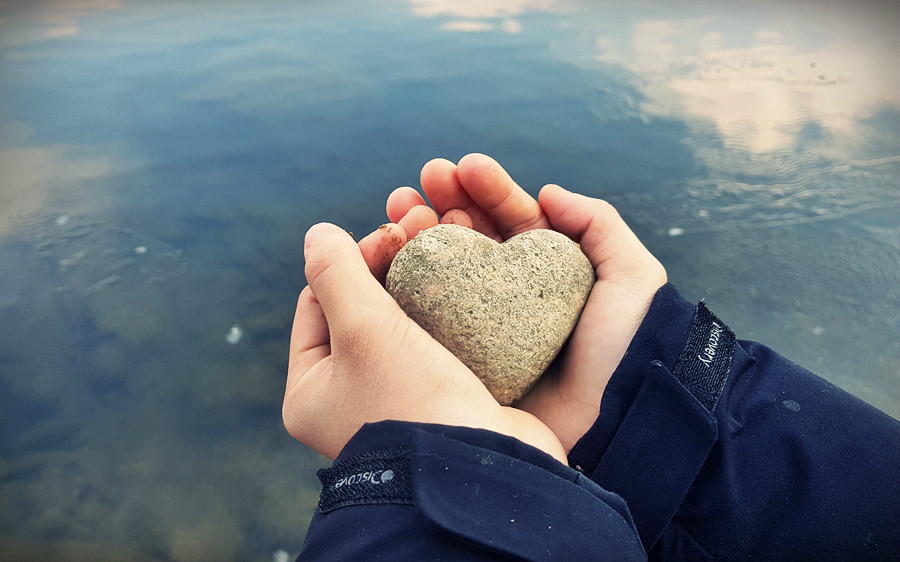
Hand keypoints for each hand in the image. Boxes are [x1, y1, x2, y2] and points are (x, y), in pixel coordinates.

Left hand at [283, 218, 567, 462]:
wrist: (485, 474)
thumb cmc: (413, 404)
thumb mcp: (362, 330)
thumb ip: (337, 274)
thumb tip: (316, 233)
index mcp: (313, 390)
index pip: (318, 303)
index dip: (352, 258)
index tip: (392, 230)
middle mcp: (352, 397)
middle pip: (364, 308)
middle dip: (392, 261)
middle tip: (423, 224)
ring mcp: (402, 399)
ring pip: (408, 318)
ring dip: (426, 276)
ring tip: (451, 237)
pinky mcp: (448, 398)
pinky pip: (444, 337)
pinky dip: (455, 305)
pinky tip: (473, 275)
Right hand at [386, 154, 666, 451]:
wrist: (614, 420)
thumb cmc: (628, 346)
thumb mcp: (632, 275)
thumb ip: (599, 223)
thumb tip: (547, 192)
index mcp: (548, 270)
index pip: (512, 218)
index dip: (487, 188)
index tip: (461, 166)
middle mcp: (513, 293)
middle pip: (471, 237)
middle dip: (443, 203)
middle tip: (419, 184)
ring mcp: (484, 325)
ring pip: (443, 270)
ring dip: (417, 236)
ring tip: (400, 212)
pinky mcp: (463, 357)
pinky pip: (429, 315)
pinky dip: (406, 285)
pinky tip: (391, 259)